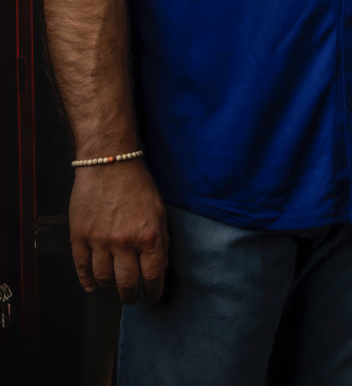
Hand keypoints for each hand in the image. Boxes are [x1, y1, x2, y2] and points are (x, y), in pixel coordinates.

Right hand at [69, 161, 167, 302]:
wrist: (109, 164)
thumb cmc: (138, 186)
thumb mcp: (159, 212)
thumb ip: (161, 241)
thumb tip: (160, 267)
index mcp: (149, 236)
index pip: (153, 275)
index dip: (153, 290)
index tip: (153, 296)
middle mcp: (124, 243)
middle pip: (126, 283)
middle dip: (131, 295)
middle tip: (132, 298)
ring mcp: (99, 241)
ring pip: (103, 279)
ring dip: (110, 289)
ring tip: (114, 290)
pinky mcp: (79, 237)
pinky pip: (82, 267)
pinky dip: (86, 281)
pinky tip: (92, 286)